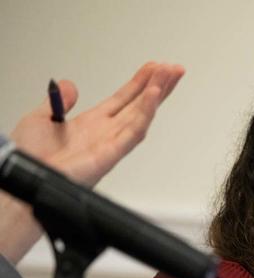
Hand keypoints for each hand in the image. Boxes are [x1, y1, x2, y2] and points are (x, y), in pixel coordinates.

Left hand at [0, 62, 183, 264]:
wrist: (26, 178)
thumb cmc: (31, 159)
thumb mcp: (39, 118)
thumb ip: (58, 101)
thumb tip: (69, 85)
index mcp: (91, 125)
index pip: (123, 99)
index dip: (139, 83)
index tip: (154, 69)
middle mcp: (105, 133)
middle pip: (139, 105)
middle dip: (158, 85)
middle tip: (174, 69)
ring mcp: (111, 143)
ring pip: (142, 115)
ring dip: (157, 94)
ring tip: (171, 75)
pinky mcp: (111, 154)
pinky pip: (133, 131)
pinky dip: (145, 112)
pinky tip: (154, 95)